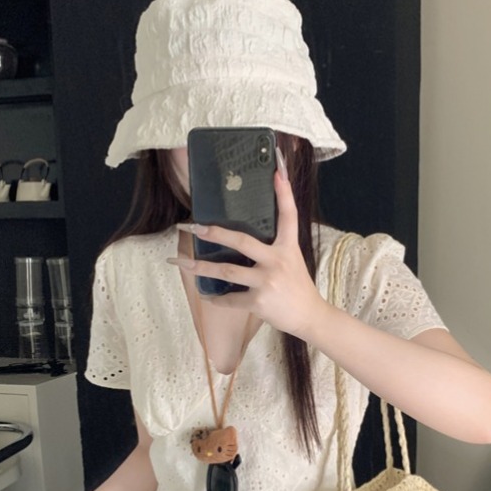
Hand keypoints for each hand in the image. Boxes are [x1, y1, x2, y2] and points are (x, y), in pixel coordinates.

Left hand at [171, 171, 329, 338]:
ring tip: (181, 263)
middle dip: (215, 234)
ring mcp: (267, 282)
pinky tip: (207, 295)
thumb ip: (274, 249)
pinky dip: (217, 298)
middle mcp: (277, 262)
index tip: (277, 173)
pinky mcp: (259, 302)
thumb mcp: (292, 262)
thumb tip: (244, 240)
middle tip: (194, 227)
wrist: (309, 317)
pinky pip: (230, 298)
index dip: (284, 194)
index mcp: (288, 248)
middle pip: (242, 242)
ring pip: (227, 272)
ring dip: (201, 267)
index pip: (289, 216)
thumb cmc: (297, 288)